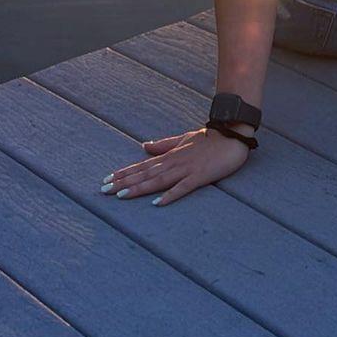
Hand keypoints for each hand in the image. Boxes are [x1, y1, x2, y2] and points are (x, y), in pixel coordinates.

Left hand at [101, 126, 249, 206]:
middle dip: (124, 182)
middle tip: (103, 190)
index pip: (142, 165)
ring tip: (121, 195)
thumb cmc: (209, 138)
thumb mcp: (183, 139)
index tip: (106, 179)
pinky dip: (169, 195)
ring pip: (158, 180)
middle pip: (145, 173)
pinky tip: (156, 203)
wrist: (232, 133)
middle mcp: (174, 161)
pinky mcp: (200, 176)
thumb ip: (164, 144)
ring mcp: (186, 169)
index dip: (124, 173)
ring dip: (139, 188)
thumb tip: (144, 145)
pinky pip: (182, 188)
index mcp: (170, 155)